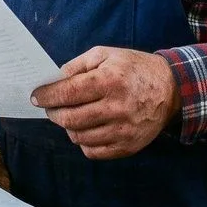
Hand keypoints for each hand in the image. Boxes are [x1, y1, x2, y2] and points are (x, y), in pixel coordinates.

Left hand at [31, 46, 180, 159]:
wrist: (170, 89)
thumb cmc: (133, 69)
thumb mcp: (106, 55)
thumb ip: (77, 66)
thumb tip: (53, 81)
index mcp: (109, 81)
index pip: (68, 93)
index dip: (47, 96)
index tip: (36, 96)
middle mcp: (117, 107)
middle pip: (70, 118)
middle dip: (53, 113)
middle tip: (51, 107)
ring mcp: (123, 130)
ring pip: (79, 136)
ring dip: (67, 127)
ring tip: (70, 116)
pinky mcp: (128, 146)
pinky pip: (93, 151)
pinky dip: (83, 141)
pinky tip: (86, 129)